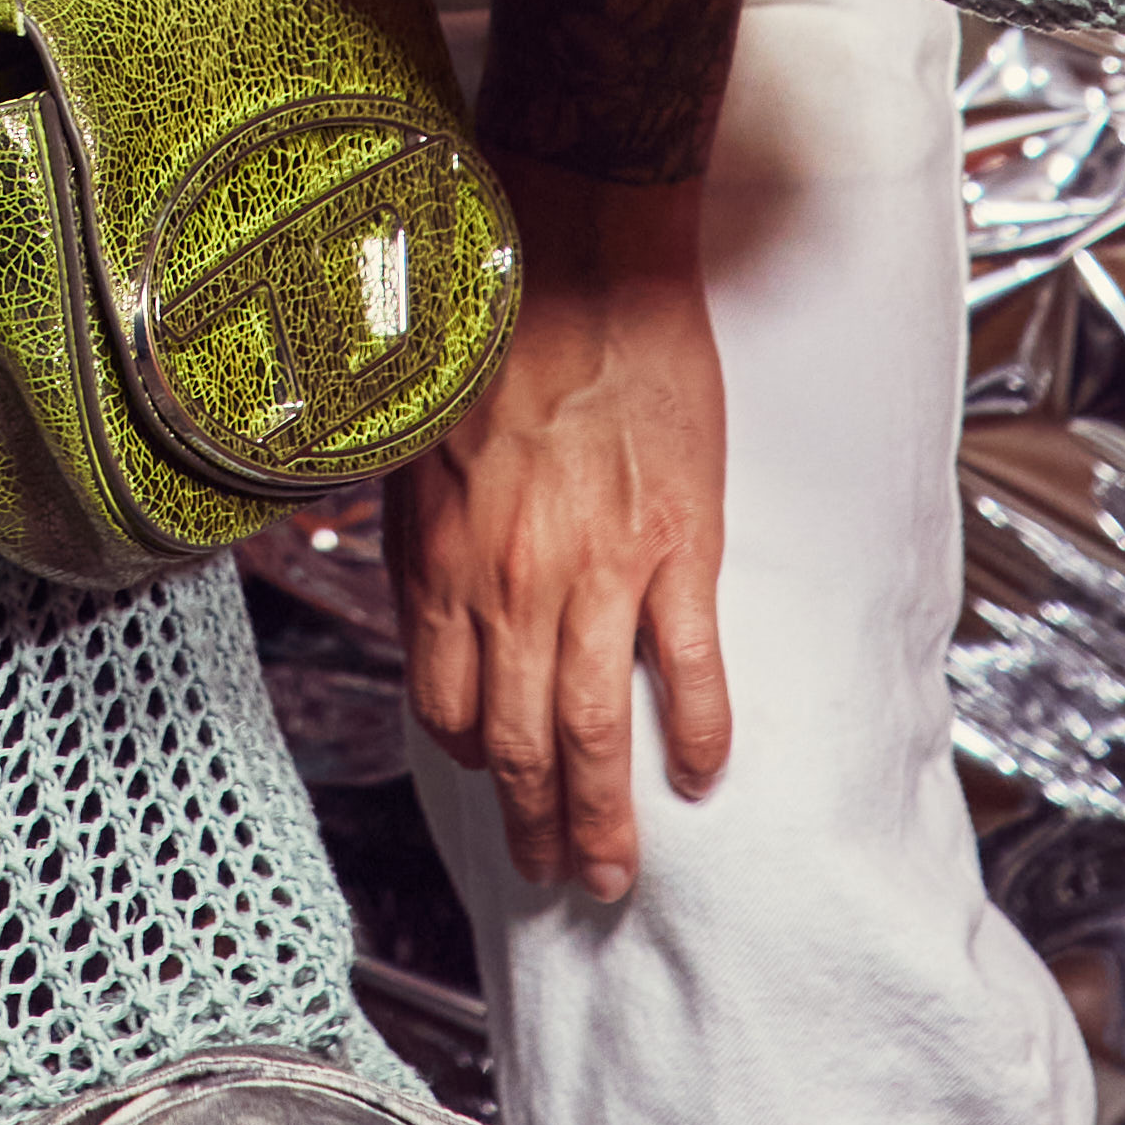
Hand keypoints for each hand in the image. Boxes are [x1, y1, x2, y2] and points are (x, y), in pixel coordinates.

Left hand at [392, 169, 729, 900]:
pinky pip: (688, 667)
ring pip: (597, 730)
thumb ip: (424, 525)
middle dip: (536, 824)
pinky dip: (699, 731)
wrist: (575, 250)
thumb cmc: (491, 328)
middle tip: (558, 875)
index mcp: (444, 553)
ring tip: (616, 868)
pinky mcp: (675, 545)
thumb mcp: (420, 435)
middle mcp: (510, 579)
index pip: (446, 702)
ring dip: (606, 815)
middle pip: (521, 742)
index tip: (489, 790)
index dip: (469, 760)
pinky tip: (704, 773)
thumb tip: (425, 584)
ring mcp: (596, 570)